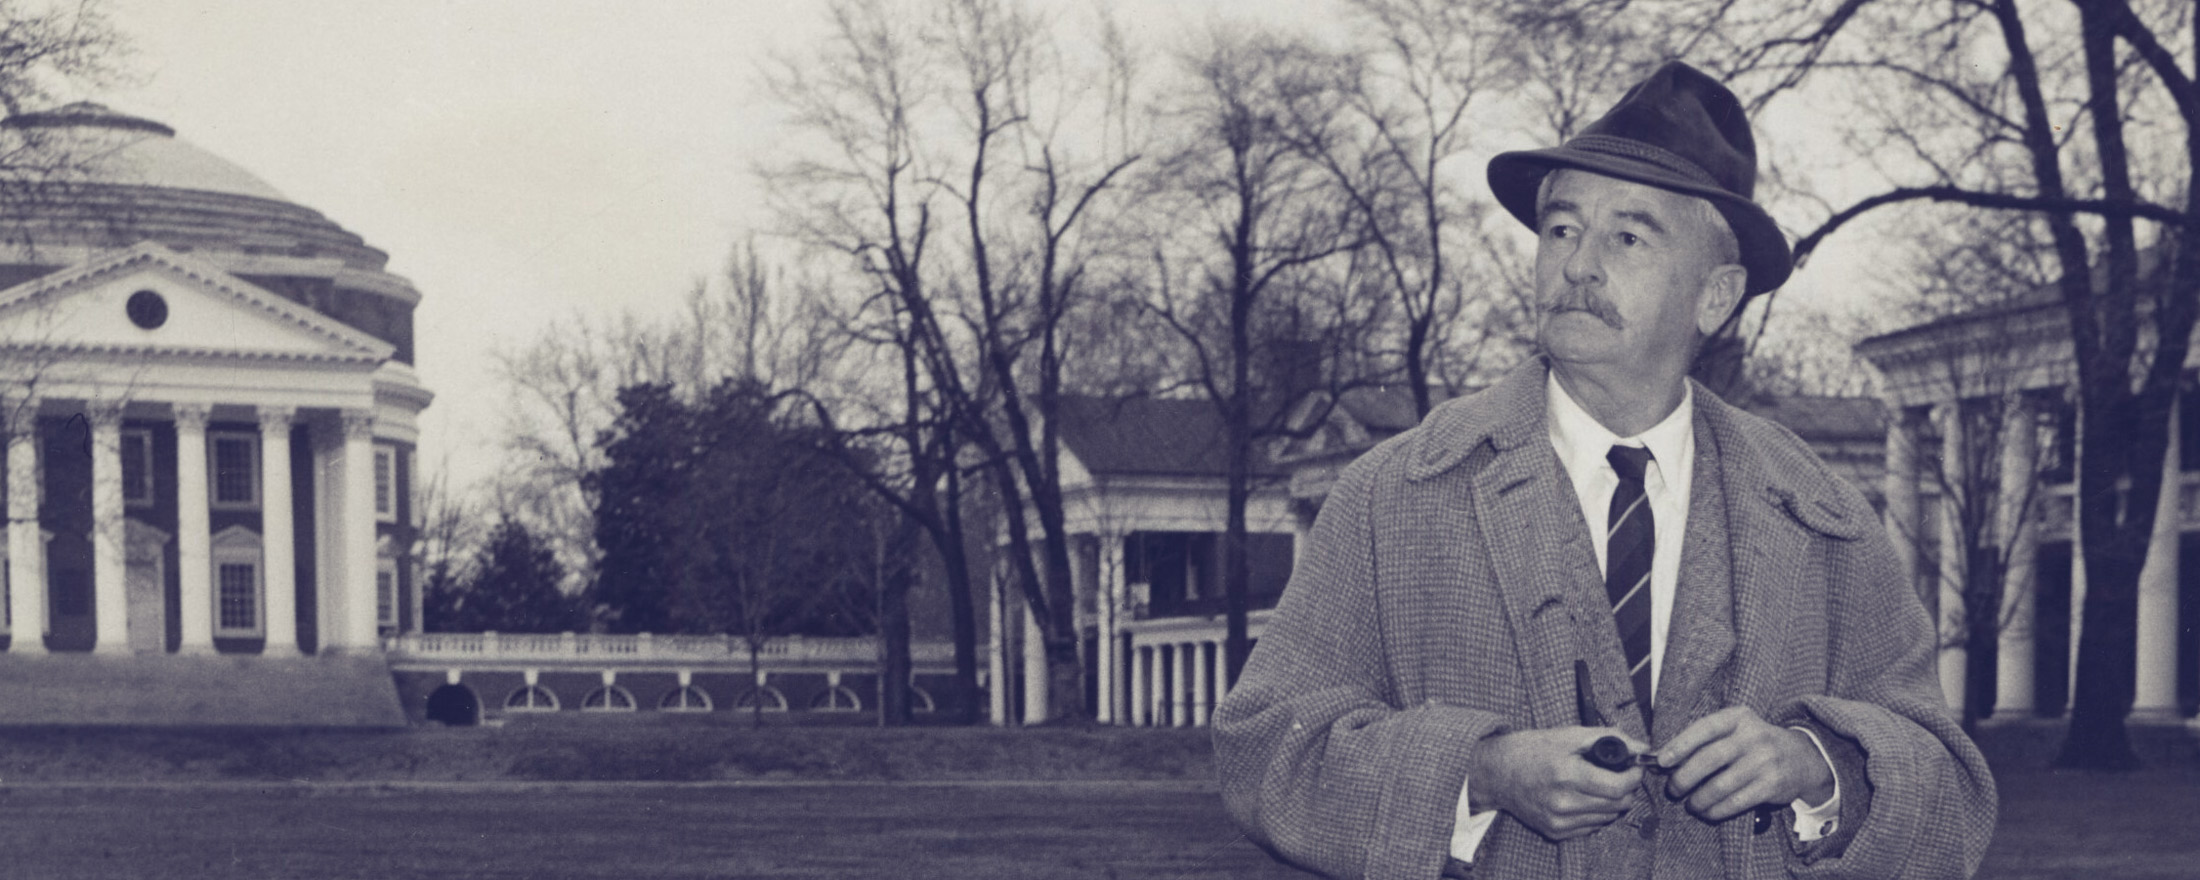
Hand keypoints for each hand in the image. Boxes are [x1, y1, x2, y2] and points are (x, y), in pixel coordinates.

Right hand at [1471, 727, 1645, 840]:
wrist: (1498, 772)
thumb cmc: (1532, 749)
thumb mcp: (1568, 735)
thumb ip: (1608, 738)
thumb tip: (1641, 747)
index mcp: (1566, 774)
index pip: (1618, 787)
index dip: (1634, 776)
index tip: (1635, 767)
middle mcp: (1562, 802)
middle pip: (1618, 805)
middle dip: (1627, 788)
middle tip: (1619, 774)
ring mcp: (1558, 821)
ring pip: (1608, 818)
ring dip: (1612, 801)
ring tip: (1598, 784)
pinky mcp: (1555, 832)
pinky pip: (1591, 827)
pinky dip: (1596, 813)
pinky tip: (1583, 797)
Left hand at [1655, 707, 1834, 821]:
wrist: (1801, 758)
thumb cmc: (1753, 744)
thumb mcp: (1735, 731)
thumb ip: (1704, 740)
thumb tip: (1662, 760)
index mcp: (1738, 717)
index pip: (1705, 728)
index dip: (1680, 744)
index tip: (1661, 761)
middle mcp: (1753, 736)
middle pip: (1709, 758)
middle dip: (1684, 777)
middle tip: (1673, 790)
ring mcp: (1764, 761)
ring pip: (1721, 785)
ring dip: (1699, 799)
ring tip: (1690, 804)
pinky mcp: (1772, 785)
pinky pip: (1736, 801)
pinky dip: (1717, 810)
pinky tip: (1707, 812)